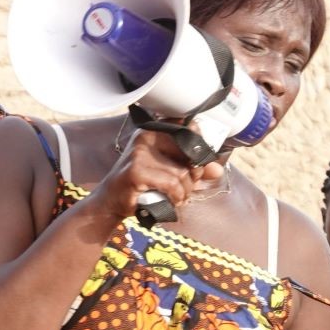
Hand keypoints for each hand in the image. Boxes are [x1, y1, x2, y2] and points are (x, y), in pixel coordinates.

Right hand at [85, 128, 223, 220]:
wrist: (112, 201)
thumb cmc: (144, 185)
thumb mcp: (173, 175)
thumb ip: (195, 170)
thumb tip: (217, 169)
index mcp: (154, 131)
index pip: (187, 127)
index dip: (199, 145)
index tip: (196, 162)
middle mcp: (146, 137)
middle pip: (190, 153)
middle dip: (194, 175)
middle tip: (186, 187)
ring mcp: (139, 153)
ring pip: (183, 172)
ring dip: (185, 191)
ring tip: (177, 197)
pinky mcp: (137, 171)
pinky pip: (172, 183)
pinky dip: (176, 196)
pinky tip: (171, 201)